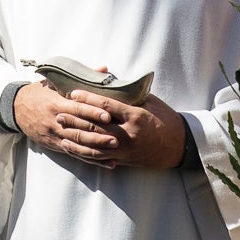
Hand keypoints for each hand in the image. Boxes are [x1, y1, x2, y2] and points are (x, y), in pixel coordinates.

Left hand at [49, 89, 187, 169]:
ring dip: (76, 139)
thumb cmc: (164, 118)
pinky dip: (84, 153)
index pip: (106, 105)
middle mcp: (129, 134)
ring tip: (61, 131)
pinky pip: (100, 158)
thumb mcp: (149, 101)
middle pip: (96, 126)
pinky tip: (73, 148)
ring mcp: (126, 149)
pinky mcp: (124, 160)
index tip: (73, 93)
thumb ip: (127, 93)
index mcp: (136, 115)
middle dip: (76, 119)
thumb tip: (106, 79)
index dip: (88, 99)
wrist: (180, 145)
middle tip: (59, 113)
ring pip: (95, 145)